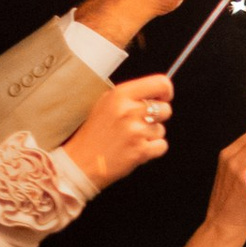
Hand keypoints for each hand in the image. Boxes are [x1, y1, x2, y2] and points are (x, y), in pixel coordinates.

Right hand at [64, 76, 172, 191]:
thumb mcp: (105, 104)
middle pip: (165, 109)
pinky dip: (152, 149)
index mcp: (120, 95)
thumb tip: (158, 92)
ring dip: (150, 135)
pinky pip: (162, 146)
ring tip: (130, 139)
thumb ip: (129, 96)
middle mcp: (129, 111)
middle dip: (157, 117)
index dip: (166, 91)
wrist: (80, 163)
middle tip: (138, 124)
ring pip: (162, 129)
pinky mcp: (141, 151)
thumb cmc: (93, 134)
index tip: (162, 98)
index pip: (160, 83)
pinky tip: (134, 149)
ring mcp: (136, 132)